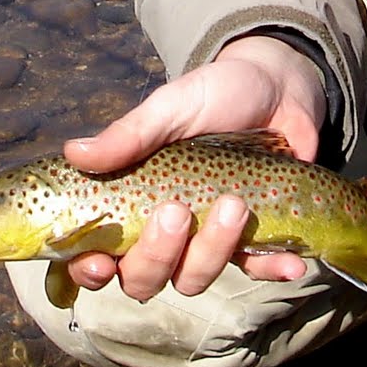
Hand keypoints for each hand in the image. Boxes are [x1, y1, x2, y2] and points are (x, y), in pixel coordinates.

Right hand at [63, 36, 325, 301]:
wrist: (277, 87)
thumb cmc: (213, 95)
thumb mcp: (171, 107)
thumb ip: (130, 134)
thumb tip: (74, 152)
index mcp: (131, 201)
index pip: (95, 254)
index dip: (90, 270)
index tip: (101, 261)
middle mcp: (163, 232)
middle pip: (143, 279)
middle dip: (157, 255)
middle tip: (176, 211)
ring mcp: (206, 240)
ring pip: (194, 277)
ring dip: (212, 251)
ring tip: (235, 203)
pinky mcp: (251, 241)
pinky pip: (257, 269)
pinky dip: (272, 269)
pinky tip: (291, 263)